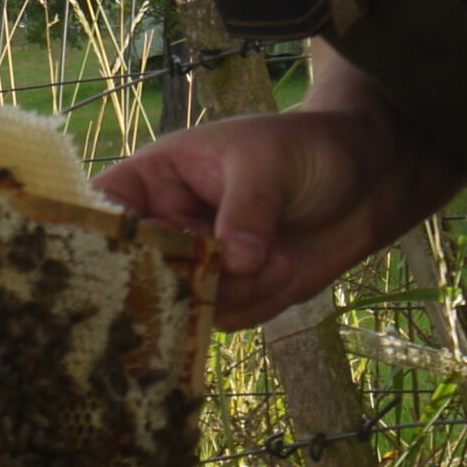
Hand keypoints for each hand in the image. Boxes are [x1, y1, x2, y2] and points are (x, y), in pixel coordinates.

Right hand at [96, 66, 466, 329]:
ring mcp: (202, 260)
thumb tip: (232, 263)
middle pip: (141, 270)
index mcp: (158, 176)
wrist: (369, 179)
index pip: (104, 207)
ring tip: (277, 261)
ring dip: (233, 293)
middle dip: (182, 279)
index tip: (121, 259)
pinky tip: (287, 272)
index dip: (97, 236)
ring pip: (186, 302)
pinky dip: (258, 304)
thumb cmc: (308, 149)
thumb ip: (245, 212)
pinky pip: (226, 317)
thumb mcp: (270, 165)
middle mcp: (171, 222)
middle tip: (226, 270)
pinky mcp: (236, 290)